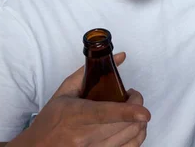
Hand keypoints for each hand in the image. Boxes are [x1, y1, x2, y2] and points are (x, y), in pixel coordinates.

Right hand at [9, 52, 149, 146]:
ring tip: (132, 110)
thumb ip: (89, 72)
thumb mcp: (64, 92)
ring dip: (139, 120)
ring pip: (130, 138)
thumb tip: (120, 56)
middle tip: (130, 96)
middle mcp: (85, 136)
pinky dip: (137, 136)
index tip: (144, 112)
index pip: (104, 114)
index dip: (127, 112)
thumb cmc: (51, 120)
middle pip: (124, 125)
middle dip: (137, 106)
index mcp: (76, 115)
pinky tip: (132, 126)